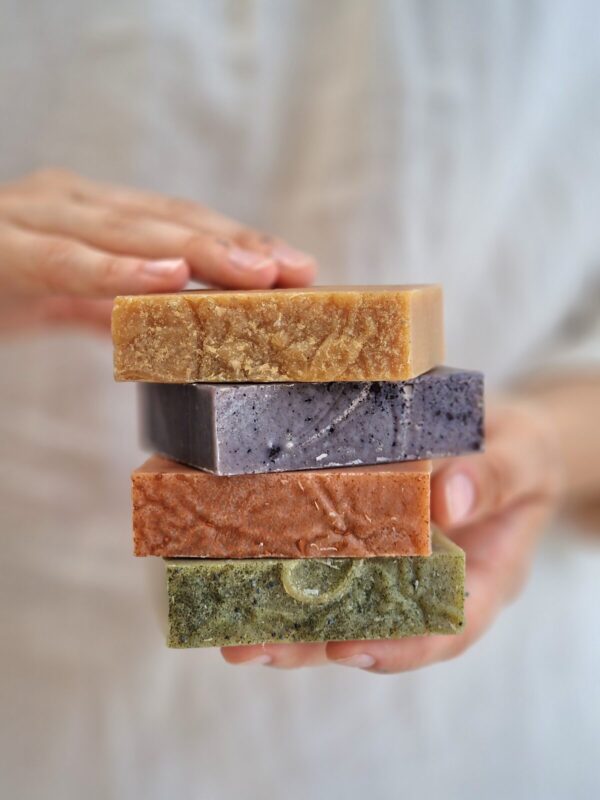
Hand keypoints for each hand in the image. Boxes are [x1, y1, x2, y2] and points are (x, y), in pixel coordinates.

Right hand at [0, 169, 315, 331]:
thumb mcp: (60, 297)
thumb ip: (107, 304)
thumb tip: (157, 328)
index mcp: (93, 215)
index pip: (179, 224)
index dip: (239, 242)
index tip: (298, 269)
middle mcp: (71, 203)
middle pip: (168, 220)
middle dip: (236, 245)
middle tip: (296, 271)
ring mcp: (35, 216)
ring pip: (128, 229)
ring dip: (197, 250)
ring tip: (254, 272)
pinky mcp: (0, 247)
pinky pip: (62, 260)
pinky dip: (115, 269)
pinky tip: (165, 277)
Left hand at [222, 398, 562, 670]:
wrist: (498, 434)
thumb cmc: (518, 450)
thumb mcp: (522, 455)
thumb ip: (495, 476)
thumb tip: (446, 498)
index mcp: (478, 579)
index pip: (443, 629)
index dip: (398, 646)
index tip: (348, 646)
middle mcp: (424, 582)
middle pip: (371, 628)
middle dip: (309, 644)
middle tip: (253, 648)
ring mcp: (388, 561)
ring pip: (335, 602)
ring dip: (281, 618)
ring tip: (230, 629)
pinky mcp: (356, 531)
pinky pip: (321, 554)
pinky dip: (278, 564)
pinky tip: (232, 564)